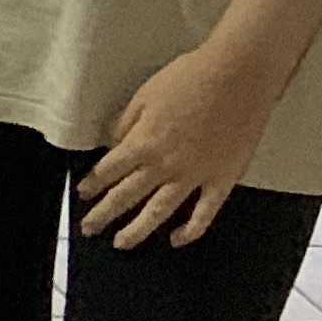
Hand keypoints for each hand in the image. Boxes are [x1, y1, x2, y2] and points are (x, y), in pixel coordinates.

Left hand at [78, 38, 285, 248]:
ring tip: (121, 243)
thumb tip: (113, 144)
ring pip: (159, 212)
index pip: (108, 171)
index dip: (92, 184)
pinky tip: (176, 239)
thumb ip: (125, 123)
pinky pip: (204, 214)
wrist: (238, 77)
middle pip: (126, 196)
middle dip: (104, 214)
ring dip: (137, 230)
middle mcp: (164, 165)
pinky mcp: (222, 180)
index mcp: (142, 142)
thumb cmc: (190, 78)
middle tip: (89, 228)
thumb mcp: (144, 95)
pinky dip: (190, 231)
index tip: (83, 194)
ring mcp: (194, 177)